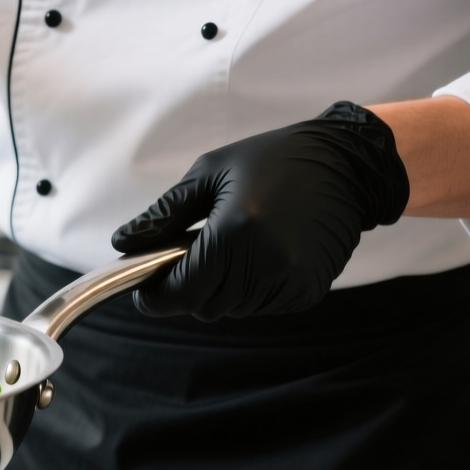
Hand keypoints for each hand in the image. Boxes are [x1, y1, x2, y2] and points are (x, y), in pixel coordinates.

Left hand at [111, 102, 410, 319]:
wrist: (345, 165)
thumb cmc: (272, 160)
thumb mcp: (209, 174)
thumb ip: (163, 215)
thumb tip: (123, 244)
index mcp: (234, 233)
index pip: (180, 292)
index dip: (156, 296)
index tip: (146, 289)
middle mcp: (264, 265)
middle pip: (203, 306)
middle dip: (188, 287)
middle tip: (192, 253)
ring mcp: (289, 283)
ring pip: (231, 309)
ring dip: (220, 287)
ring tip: (233, 245)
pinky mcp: (307, 292)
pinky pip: (260, 306)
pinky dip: (250, 289)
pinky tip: (260, 254)